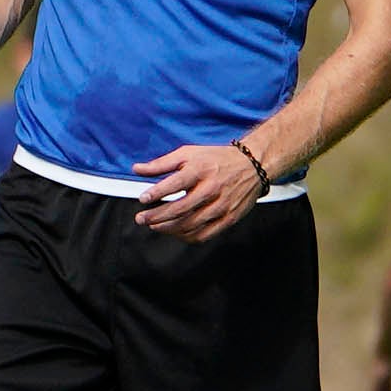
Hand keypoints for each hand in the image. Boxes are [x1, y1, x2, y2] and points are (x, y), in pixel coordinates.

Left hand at [131, 141, 268, 240]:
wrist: (253, 165)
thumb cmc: (216, 159)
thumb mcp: (188, 153)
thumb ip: (161, 163)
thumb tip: (136, 169)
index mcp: (201, 170)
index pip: (175, 184)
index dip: (157, 192)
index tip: (143, 199)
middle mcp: (212, 189)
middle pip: (180, 209)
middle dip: (156, 216)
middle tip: (140, 219)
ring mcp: (222, 205)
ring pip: (190, 224)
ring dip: (168, 228)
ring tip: (154, 225)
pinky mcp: (229, 218)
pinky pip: (204, 234)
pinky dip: (186, 236)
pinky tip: (175, 232)